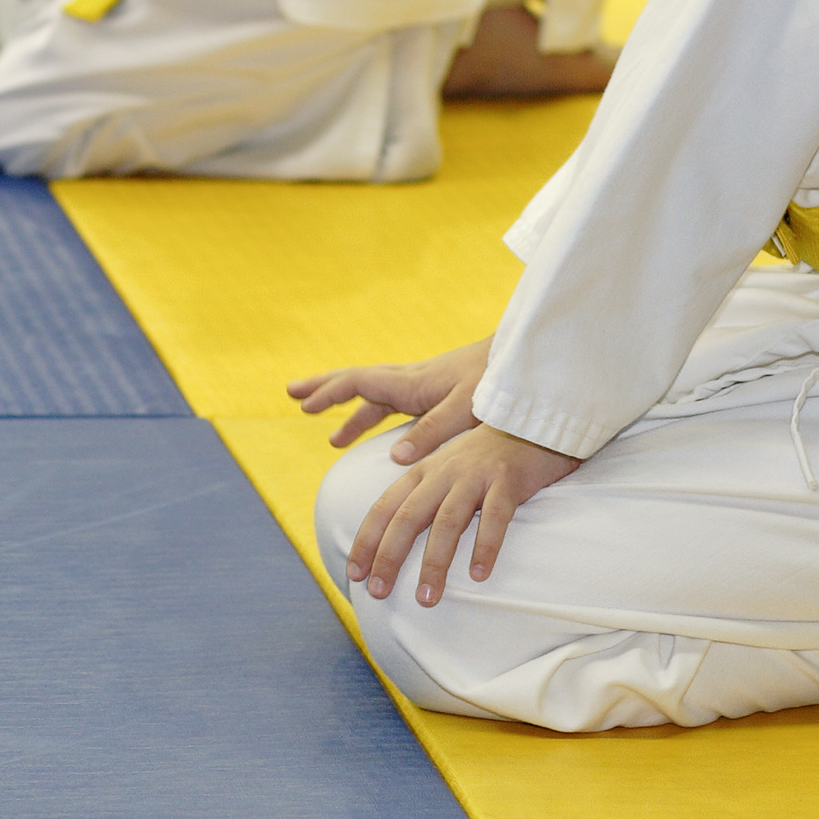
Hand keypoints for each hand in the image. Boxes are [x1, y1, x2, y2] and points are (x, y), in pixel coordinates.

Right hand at [288, 337, 490, 463]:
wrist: (526, 360)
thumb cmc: (501, 383)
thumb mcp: (468, 409)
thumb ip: (433, 432)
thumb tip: (394, 457)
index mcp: (412, 383)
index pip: (358, 382)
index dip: (328, 392)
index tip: (301, 402)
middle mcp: (412, 381)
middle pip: (357, 381)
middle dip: (324, 389)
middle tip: (292, 395)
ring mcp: (424, 386)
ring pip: (375, 396)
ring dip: (350, 412)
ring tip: (332, 440)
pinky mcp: (438, 394)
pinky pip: (397, 406)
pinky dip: (380, 420)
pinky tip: (383, 442)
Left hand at [346, 425, 580, 607]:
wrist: (530, 417)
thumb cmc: (485, 453)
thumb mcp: (444, 467)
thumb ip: (419, 494)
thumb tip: (390, 531)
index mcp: (422, 471)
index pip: (384, 508)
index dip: (366, 541)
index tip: (354, 574)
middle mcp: (442, 473)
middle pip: (407, 517)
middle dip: (389, 557)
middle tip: (379, 593)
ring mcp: (475, 476)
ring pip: (447, 522)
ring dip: (434, 563)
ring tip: (427, 597)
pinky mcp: (508, 480)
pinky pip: (495, 517)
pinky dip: (485, 546)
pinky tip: (478, 575)